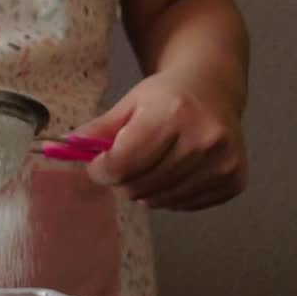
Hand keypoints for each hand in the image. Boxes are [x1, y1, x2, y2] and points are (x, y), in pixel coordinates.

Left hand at [77, 71, 246, 210]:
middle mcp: (203, 139)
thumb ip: (98, 129)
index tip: (97, 164)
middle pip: (139, 186)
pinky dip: (170, 195)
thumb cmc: (168, 96)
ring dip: (145, 189)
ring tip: (152, 164)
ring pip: (159, 201)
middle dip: (121, 179)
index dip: (101, 170)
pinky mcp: (234, 181)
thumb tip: (62, 149)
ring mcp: (223, 163)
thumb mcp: (129, 103)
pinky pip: (183, 206)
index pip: (123, 164)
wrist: (214, 89)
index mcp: (173, 114)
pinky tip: (175, 171)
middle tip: (124, 163)